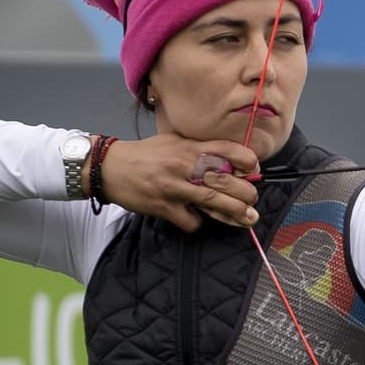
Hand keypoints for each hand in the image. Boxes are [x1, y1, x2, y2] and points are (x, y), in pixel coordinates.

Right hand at [95, 135, 260, 230]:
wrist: (110, 167)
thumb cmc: (147, 154)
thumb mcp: (175, 141)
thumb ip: (201, 149)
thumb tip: (230, 161)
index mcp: (190, 147)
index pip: (228, 150)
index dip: (247, 160)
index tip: (254, 170)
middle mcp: (184, 165)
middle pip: (226, 180)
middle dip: (246, 193)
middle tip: (252, 200)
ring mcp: (174, 187)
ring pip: (213, 201)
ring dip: (235, 213)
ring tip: (248, 219)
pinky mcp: (164, 206)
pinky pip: (190, 220)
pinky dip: (196, 223)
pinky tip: (195, 219)